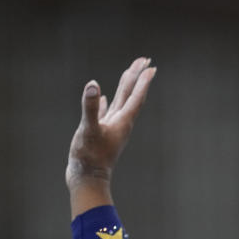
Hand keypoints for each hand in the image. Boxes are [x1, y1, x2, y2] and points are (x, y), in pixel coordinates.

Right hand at [65, 57, 156, 193]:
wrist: (87, 179)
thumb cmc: (89, 157)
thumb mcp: (89, 130)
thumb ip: (91, 107)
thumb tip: (93, 85)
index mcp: (122, 121)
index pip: (135, 96)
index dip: (142, 81)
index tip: (151, 66)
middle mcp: (120, 122)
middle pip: (131, 94)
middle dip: (137, 77)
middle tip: (144, 60)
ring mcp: (110, 127)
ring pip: (120, 101)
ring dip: (125, 86)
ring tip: (129, 72)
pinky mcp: (99, 132)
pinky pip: (104, 112)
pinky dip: (104, 103)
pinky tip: (102, 98)